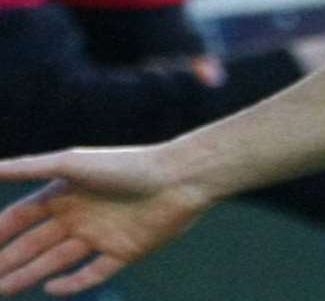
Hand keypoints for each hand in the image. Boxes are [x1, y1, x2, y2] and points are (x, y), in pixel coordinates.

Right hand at [0, 148, 209, 296]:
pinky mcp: (125, 252)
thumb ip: (29, 168)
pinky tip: (50, 289)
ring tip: (3, 289)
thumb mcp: (71, 163)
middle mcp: (81, 215)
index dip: (0, 232)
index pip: (22, 217)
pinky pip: (94, 273)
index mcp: (66, 193)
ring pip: (57, 261)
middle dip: (8, 261)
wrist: (179, 178)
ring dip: (29, 275)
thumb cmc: (124, 166)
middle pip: (35, 244)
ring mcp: (102, 235)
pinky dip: (73, 283)